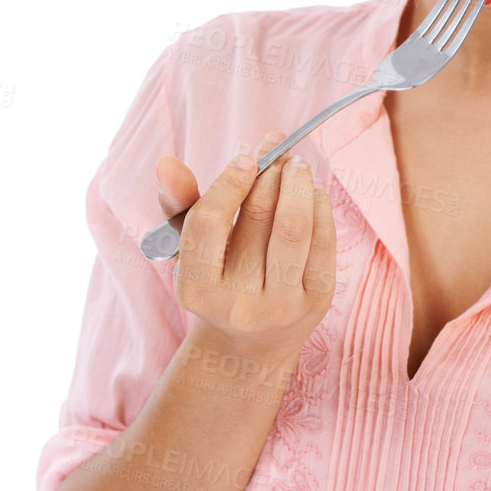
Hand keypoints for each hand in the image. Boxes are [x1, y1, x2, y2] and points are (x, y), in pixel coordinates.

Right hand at [156, 129, 335, 361]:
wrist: (250, 344)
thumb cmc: (215, 281)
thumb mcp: (188, 250)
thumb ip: (179, 206)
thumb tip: (167, 163)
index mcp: (196, 290)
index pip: (209, 222)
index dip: (229, 182)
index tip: (246, 158)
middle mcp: (238, 304)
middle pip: (258, 217)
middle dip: (269, 172)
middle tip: (276, 146)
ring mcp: (281, 306)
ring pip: (295, 227)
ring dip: (298, 183)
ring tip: (296, 164)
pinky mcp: (317, 303)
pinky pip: (323, 241)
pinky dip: (319, 207)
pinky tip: (312, 193)